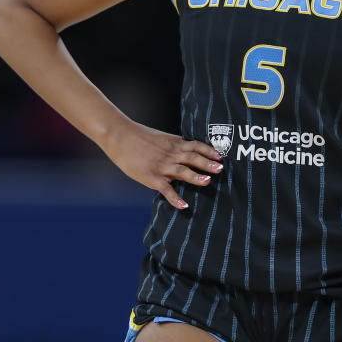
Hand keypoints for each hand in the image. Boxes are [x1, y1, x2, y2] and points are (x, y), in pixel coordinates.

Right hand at [102, 119, 223, 209]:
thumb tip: (188, 150)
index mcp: (174, 143)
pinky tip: (184, 205)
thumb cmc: (139, 136)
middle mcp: (171, 154)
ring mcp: (161, 166)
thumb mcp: (161, 138)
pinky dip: (175, 198)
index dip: (209, 150)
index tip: (221, 155)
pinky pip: (166, 189)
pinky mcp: (151, 177)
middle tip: (221, 168)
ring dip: (196, 177)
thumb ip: (175, 145)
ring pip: (182, 171)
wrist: (119, 135)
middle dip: (208, 163)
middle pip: (193, 158)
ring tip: (208, 181)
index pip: (196, 146)